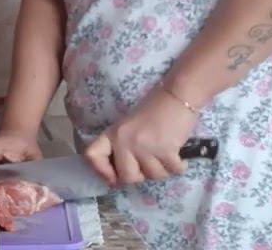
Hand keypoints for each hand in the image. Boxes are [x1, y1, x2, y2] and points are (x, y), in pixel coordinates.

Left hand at [84, 88, 198, 185]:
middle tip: (150, 162)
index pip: (93, 155)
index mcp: (114, 133)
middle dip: (141, 175)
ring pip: (153, 176)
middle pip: (127, 177)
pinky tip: (179, 156)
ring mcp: (145, 146)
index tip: (114, 177)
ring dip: (163, 169)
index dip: (101, 171)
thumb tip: (120, 177)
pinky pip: (172, 171)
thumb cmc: (155, 109)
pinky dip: (179, 166)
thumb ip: (122, 147)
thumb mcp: (129, 125)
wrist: (177, 95)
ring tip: (166, 153)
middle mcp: (125, 141)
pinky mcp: (166, 150)